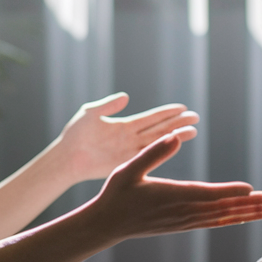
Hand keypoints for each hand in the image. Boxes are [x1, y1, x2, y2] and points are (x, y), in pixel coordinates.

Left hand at [53, 93, 199, 182]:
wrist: (66, 158)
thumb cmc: (75, 135)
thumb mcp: (90, 113)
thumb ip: (107, 104)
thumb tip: (127, 97)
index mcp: (125, 125)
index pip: (151, 117)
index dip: (167, 112)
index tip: (183, 107)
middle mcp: (131, 138)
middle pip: (159, 129)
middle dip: (177, 122)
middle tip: (196, 117)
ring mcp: (129, 151)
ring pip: (157, 142)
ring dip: (175, 136)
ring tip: (193, 131)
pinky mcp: (125, 164)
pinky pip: (146, 156)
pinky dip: (160, 151)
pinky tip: (173, 146)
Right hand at [87, 131, 261, 243]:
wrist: (107, 224)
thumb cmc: (117, 193)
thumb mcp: (129, 168)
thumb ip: (153, 152)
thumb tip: (174, 135)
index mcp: (173, 196)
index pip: (208, 195)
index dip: (231, 193)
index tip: (253, 190)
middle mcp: (184, 211)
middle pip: (223, 209)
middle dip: (250, 206)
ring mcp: (185, 221)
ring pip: (222, 218)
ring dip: (247, 214)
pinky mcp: (183, 225)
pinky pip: (213, 223)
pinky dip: (231, 219)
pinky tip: (244, 217)